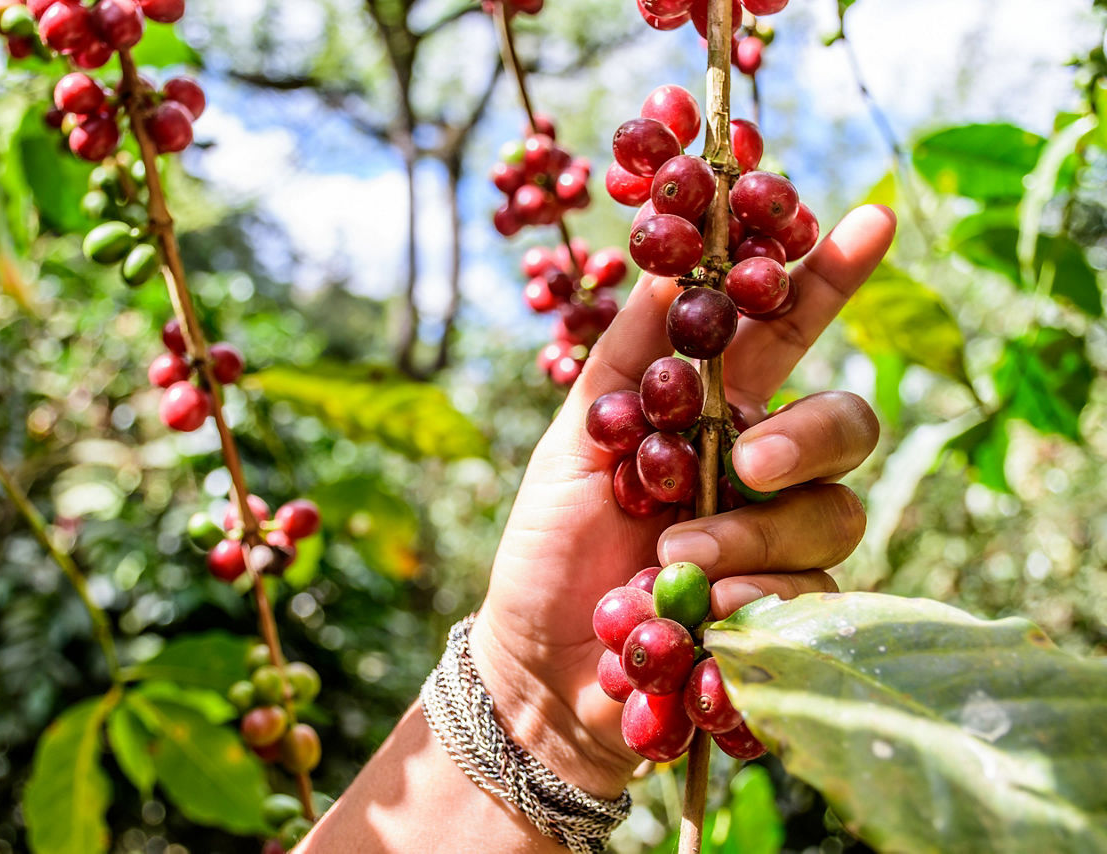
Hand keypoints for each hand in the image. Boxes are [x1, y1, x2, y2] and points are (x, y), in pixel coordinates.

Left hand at [469, 205, 895, 797]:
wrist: (537, 663)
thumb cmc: (551, 547)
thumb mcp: (575, 443)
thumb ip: (626, 360)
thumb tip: (665, 257)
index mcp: (712, 414)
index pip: (783, 334)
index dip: (826, 279)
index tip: (868, 221)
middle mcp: (760, 472)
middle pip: (845, 424)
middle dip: (807, 436)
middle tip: (745, 462)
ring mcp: (780, 546)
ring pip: (833, 514)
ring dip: (748, 538)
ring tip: (671, 563)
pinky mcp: (788, 618)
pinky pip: (813, 598)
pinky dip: (750, 604)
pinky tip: (697, 622)